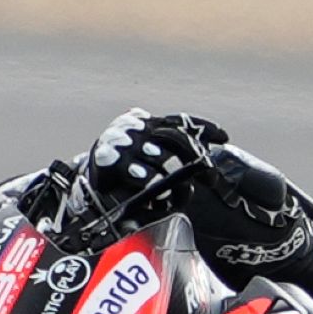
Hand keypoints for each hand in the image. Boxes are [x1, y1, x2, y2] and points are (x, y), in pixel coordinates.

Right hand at [84, 108, 226, 215]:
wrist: (88, 176)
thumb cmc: (124, 164)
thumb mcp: (146, 149)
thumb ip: (169, 146)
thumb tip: (206, 150)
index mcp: (146, 122)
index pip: (179, 120)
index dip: (203, 126)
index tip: (224, 136)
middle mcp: (135, 127)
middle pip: (176, 137)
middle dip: (197, 158)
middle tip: (211, 178)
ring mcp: (122, 142)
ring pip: (161, 156)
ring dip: (175, 177)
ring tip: (179, 193)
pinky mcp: (108, 159)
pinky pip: (137, 171)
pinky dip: (150, 180)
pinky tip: (156, 189)